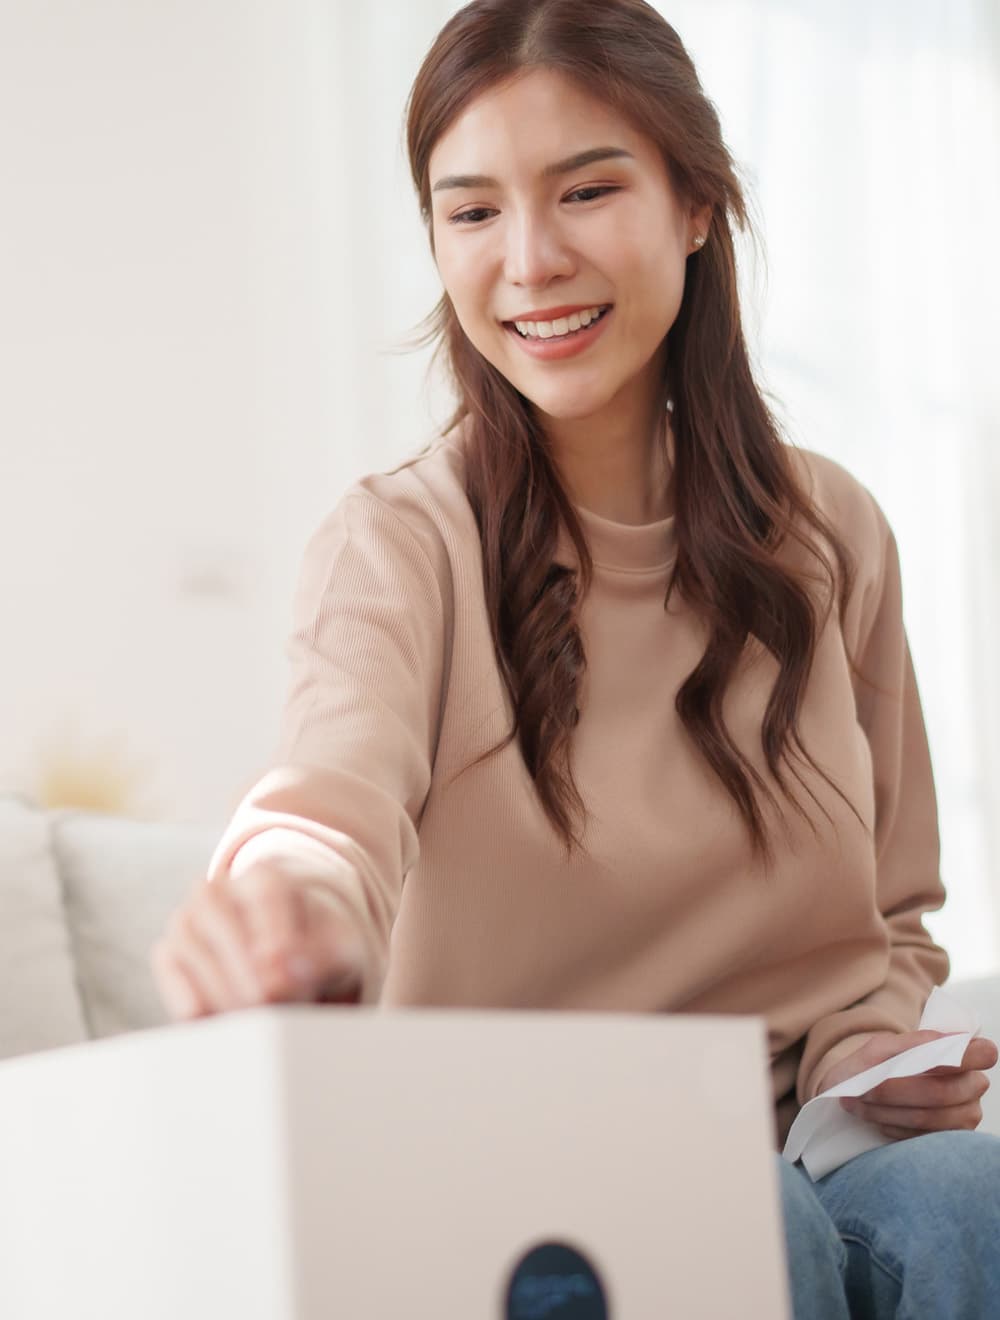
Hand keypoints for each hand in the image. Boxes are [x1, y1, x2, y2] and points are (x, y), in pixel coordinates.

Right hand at [151, 862, 368, 1020]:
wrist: (293, 968)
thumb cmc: (320, 954)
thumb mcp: (342, 951)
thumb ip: (323, 958)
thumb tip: (281, 980)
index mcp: (265, 877)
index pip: (267, 897)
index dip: (279, 941)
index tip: (293, 982)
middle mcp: (217, 890)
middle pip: (223, 927)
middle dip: (251, 979)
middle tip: (275, 1013)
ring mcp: (186, 920)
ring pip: (194, 958)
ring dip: (227, 998)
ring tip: (259, 1023)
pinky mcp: (167, 955)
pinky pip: (173, 984)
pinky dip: (201, 1010)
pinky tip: (228, 1025)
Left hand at [819, 1030, 998, 1140]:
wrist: (862, 1091)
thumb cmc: (877, 1064)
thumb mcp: (884, 1046)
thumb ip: (908, 1045)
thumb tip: (932, 1047)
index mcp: (965, 1054)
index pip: (982, 1054)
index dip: (961, 1058)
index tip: (925, 1060)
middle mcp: (972, 1086)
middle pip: (941, 1092)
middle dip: (894, 1091)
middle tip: (862, 1089)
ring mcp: (965, 1116)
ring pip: (927, 1117)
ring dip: (887, 1111)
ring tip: (859, 1103)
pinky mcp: (949, 1140)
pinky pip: (920, 1136)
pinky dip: (891, 1126)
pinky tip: (875, 1117)